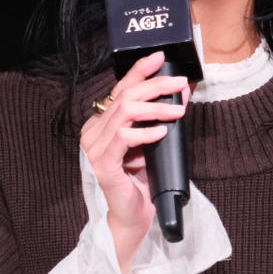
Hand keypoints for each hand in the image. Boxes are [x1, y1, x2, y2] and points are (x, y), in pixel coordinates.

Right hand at [80, 51, 189, 273]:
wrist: (134, 215)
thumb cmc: (143, 179)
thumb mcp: (152, 140)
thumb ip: (158, 117)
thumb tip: (179, 91)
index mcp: (101, 123)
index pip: (120, 88)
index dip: (139, 70)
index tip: (159, 57)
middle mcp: (93, 132)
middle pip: (124, 96)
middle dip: (154, 86)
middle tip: (178, 85)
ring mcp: (95, 148)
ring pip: (125, 112)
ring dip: (155, 108)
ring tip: (177, 111)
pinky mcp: (103, 164)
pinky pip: (124, 138)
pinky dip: (146, 132)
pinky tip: (162, 131)